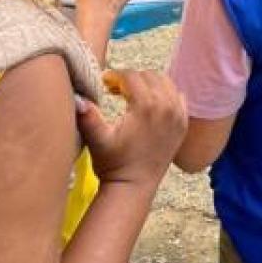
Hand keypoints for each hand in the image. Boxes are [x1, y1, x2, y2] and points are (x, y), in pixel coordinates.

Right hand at [76, 70, 187, 187]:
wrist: (134, 186)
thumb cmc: (113, 163)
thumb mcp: (97, 139)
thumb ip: (88, 117)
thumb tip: (78, 97)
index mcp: (146, 106)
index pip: (131, 76)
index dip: (115, 76)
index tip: (104, 83)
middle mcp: (167, 106)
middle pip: (149, 76)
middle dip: (131, 78)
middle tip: (115, 89)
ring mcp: (178, 114)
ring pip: (165, 83)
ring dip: (148, 84)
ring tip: (131, 95)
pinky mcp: (183, 123)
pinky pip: (177, 96)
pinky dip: (165, 94)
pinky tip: (150, 104)